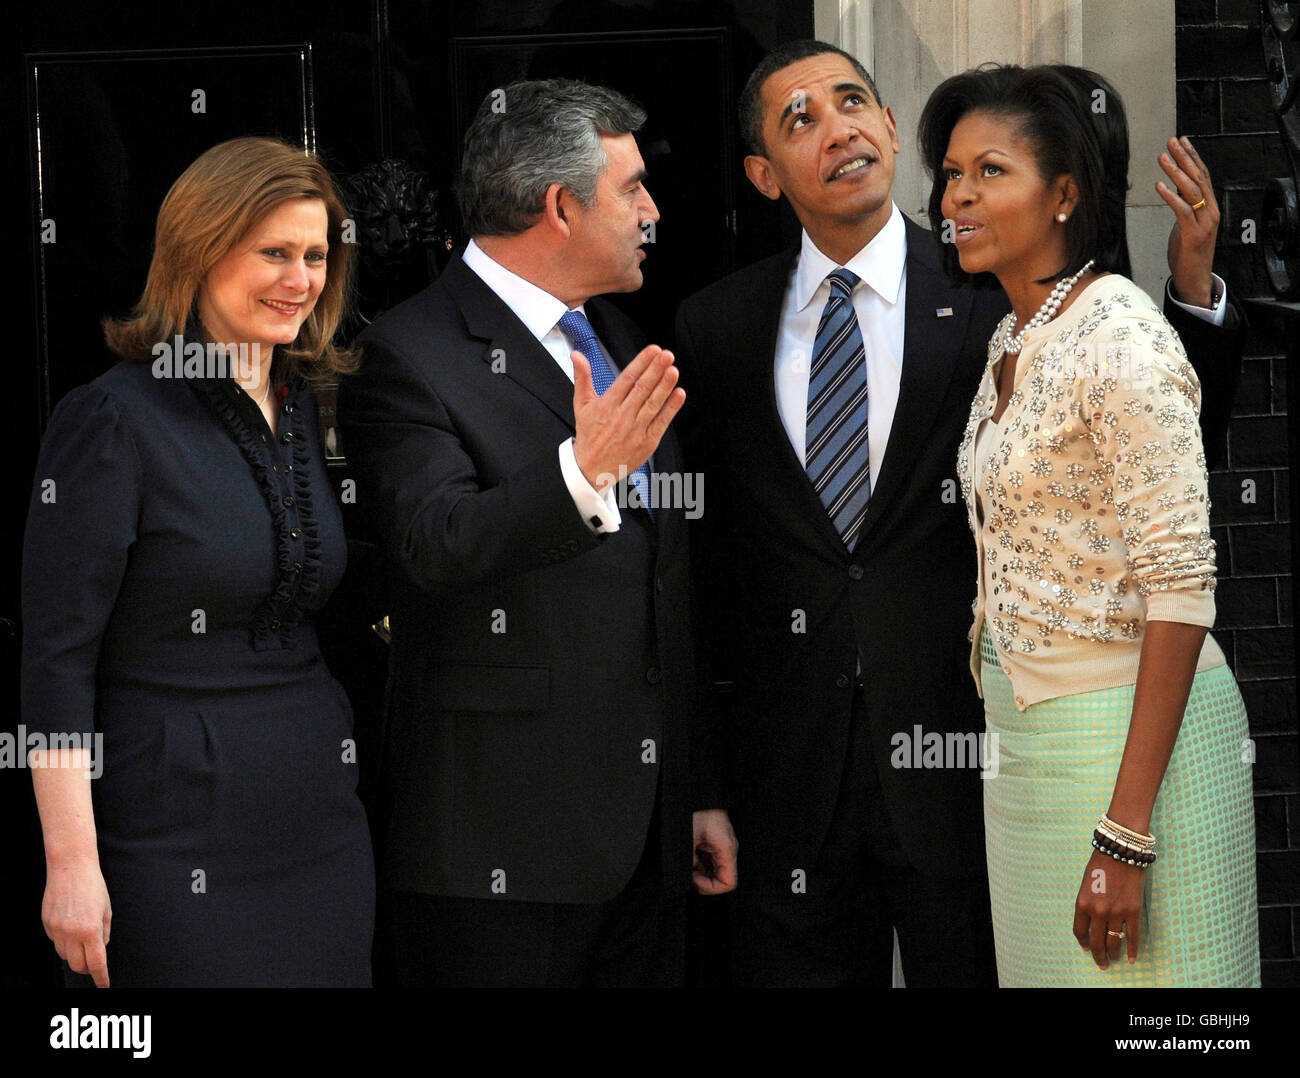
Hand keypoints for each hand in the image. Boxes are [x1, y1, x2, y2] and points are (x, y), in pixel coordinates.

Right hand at [42, 859, 111, 986]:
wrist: (71, 867)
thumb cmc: (93, 885)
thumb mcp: (107, 909)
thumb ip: (105, 932)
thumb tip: (101, 949)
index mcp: (91, 929)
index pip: (96, 963)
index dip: (101, 977)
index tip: (104, 985)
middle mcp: (72, 933)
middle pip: (77, 965)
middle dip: (87, 967)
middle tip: (94, 961)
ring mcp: (56, 930)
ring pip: (64, 955)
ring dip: (75, 954)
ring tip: (83, 938)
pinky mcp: (46, 925)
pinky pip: (56, 942)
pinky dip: (65, 941)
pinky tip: (71, 926)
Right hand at [572, 344, 683, 489]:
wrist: (591, 469)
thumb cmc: (589, 434)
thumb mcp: (581, 405)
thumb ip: (583, 378)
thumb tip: (577, 355)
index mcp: (607, 405)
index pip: (627, 379)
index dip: (641, 363)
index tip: (653, 350)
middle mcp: (621, 416)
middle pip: (642, 389)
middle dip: (656, 370)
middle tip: (667, 355)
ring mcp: (635, 430)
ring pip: (653, 404)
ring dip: (665, 386)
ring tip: (673, 370)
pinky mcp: (647, 443)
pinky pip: (661, 422)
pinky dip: (671, 408)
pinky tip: (679, 394)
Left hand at [691, 808, 737, 894]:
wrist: (696, 789)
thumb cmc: (694, 809)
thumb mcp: (688, 837)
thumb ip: (689, 861)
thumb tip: (688, 875)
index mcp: (727, 848)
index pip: (728, 883)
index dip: (709, 887)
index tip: (692, 878)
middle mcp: (728, 848)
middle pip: (720, 878)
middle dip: (702, 879)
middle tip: (686, 870)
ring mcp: (722, 844)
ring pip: (713, 869)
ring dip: (698, 870)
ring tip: (685, 859)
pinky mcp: (714, 839)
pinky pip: (709, 858)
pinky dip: (697, 861)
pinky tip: (687, 852)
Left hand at [1072, 848, 1144, 969]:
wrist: (1120, 851)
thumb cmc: (1100, 864)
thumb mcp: (1085, 884)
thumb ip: (1087, 903)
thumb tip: (1091, 922)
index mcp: (1082, 903)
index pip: (1080, 932)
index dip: (1083, 943)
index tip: (1086, 949)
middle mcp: (1098, 911)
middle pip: (1096, 942)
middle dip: (1098, 956)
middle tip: (1102, 964)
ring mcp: (1116, 913)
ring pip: (1114, 943)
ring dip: (1114, 955)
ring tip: (1114, 961)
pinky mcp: (1133, 912)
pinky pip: (1132, 937)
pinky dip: (1133, 950)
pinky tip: (1132, 958)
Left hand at [1156, 135, 1219, 307]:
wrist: (1195, 279)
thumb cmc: (1188, 253)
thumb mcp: (1186, 225)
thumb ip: (1185, 208)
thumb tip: (1174, 191)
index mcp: (1210, 207)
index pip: (1203, 176)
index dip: (1193, 157)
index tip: (1182, 141)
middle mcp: (1211, 211)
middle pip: (1199, 178)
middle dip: (1185, 158)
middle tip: (1171, 141)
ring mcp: (1204, 223)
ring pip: (1192, 191)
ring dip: (1176, 172)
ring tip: (1163, 157)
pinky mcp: (1194, 234)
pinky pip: (1182, 211)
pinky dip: (1171, 196)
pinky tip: (1159, 185)